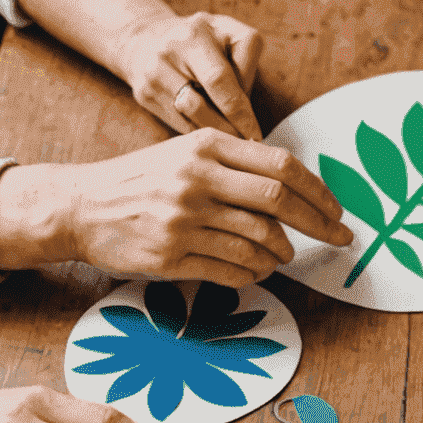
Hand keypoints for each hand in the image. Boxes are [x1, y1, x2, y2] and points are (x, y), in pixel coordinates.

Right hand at [0, 131, 352, 285]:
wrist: (83, 206)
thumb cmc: (146, 181)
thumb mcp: (188, 155)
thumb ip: (239, 166)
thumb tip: (302, 191)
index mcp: (205, 148)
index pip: (281, 166)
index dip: (319, 192)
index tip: (338, 212)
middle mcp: (196, 180)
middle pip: (279, 202)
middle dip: (319, 225)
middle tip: (339, 239)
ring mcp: (183, 219)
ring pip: (260, 242)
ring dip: (282, 254)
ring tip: (281, 255)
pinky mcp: (171, 256)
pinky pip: (234, 271)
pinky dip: (255, 274)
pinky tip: (254, 270)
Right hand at [110, 8, 265, 138]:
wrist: (150, 39)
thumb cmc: (207, 43)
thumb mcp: (233, 37)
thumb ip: (245, 64)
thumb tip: (245, 111)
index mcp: (196, 33)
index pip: (219, 80)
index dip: (240, 112)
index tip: (255, 133)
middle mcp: (169, 50)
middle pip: (198, 104)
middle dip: (227, 128)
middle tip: (245, 142)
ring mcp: (152, 72)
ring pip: (187, 117)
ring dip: (213, 131)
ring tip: (230, 138)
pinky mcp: (143, 92)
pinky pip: (177, 122)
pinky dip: (197, 131)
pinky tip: (209, 132)